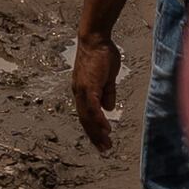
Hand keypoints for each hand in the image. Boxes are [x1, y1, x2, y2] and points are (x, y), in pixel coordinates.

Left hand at [70, 29, 121, 152]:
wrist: (95, 39)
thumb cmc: (102, 54)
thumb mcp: (107, 78)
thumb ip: (107, 93)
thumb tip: (109, 108)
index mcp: (83, 91)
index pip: (86, 115)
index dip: (93, 129)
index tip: (102, 141)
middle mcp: (80, 93)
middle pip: (85, 120)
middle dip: (94, 136)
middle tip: (104, 149)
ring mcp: (83, 90)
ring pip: (87, 117)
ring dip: (97, 132)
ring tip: (105, 144)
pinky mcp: (88, 86)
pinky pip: (92, 107)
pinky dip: (98, 119)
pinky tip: (105, 128)